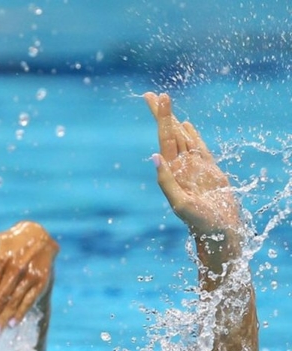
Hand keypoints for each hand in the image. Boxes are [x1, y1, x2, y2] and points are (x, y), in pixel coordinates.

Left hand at [0, 221, 57, 334]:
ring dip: (4, 318)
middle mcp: (16, 268)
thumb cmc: (6, 243)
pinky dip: (21, 312)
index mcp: (1, 259)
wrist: (37, 236)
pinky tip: (12, 324)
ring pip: (14, 301)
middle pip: (0, 297)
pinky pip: (29, 300)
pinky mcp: (41, 281)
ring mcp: (29, 276)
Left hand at [144, 92, 242, 266]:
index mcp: (172, 171)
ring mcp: (195, 167)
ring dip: (174, 121)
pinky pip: (199, 147)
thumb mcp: (180, 203)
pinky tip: (185, 125)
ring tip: (166, 103)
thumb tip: (155, 157)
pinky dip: (192, 135)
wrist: (220, 232)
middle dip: (162, 114)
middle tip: (153, 95)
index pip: (164, 139)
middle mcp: (181, 167)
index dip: (160, 118)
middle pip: (170, 134)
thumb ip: (167, 181)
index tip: (153, 100)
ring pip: (183, 137)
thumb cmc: (200, 222)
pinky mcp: (210, 170)